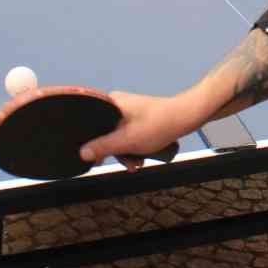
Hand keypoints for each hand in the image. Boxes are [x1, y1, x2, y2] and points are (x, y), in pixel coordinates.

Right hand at [79, 91, 195, 170]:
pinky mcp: (139, 115)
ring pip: (118, 135)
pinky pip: (128, 133)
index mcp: (110, 103)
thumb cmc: (156, 126)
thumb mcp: (126, 141)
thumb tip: (82, 153)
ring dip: (127, 152)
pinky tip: (142, 156)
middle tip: (129, 164)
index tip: (98, 159)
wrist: (185, 117)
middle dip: (116, 152)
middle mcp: (117, 103)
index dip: (92, 143)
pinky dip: (134, 146)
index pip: (90, 124)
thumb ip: (103, 147)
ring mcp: (128, 109)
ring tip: (138, 163)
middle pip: (105, 132)